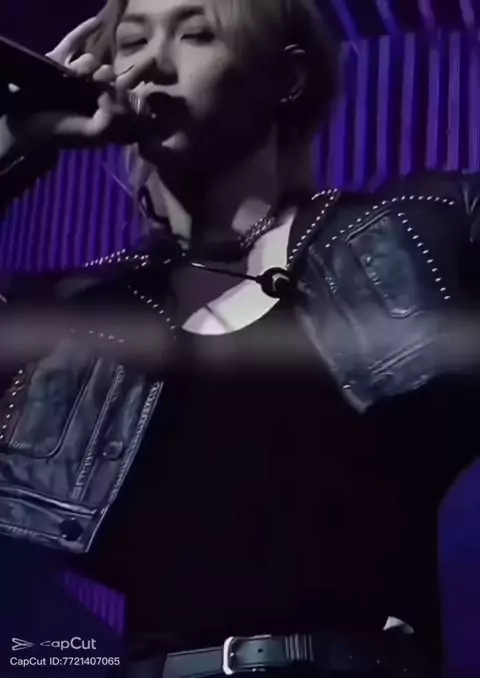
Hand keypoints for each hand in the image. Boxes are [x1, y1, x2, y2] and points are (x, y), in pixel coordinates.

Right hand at [2, 17, 141, 155]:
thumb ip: (110, 119)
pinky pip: (72, 42)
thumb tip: (112, 93)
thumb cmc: (61, 131)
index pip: (120, 94)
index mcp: (100, 107)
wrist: (28, 123)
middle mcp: (89, 88)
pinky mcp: (58, 61)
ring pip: (91, 60)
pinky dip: (84, 30)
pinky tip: (97, 22)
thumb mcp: (93, 132)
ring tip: (78, 75)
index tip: (117, 97)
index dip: (122, 94)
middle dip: (106, 79)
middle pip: (107, 74)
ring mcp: (73, 74)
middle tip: (99, 86)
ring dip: (87, 67)